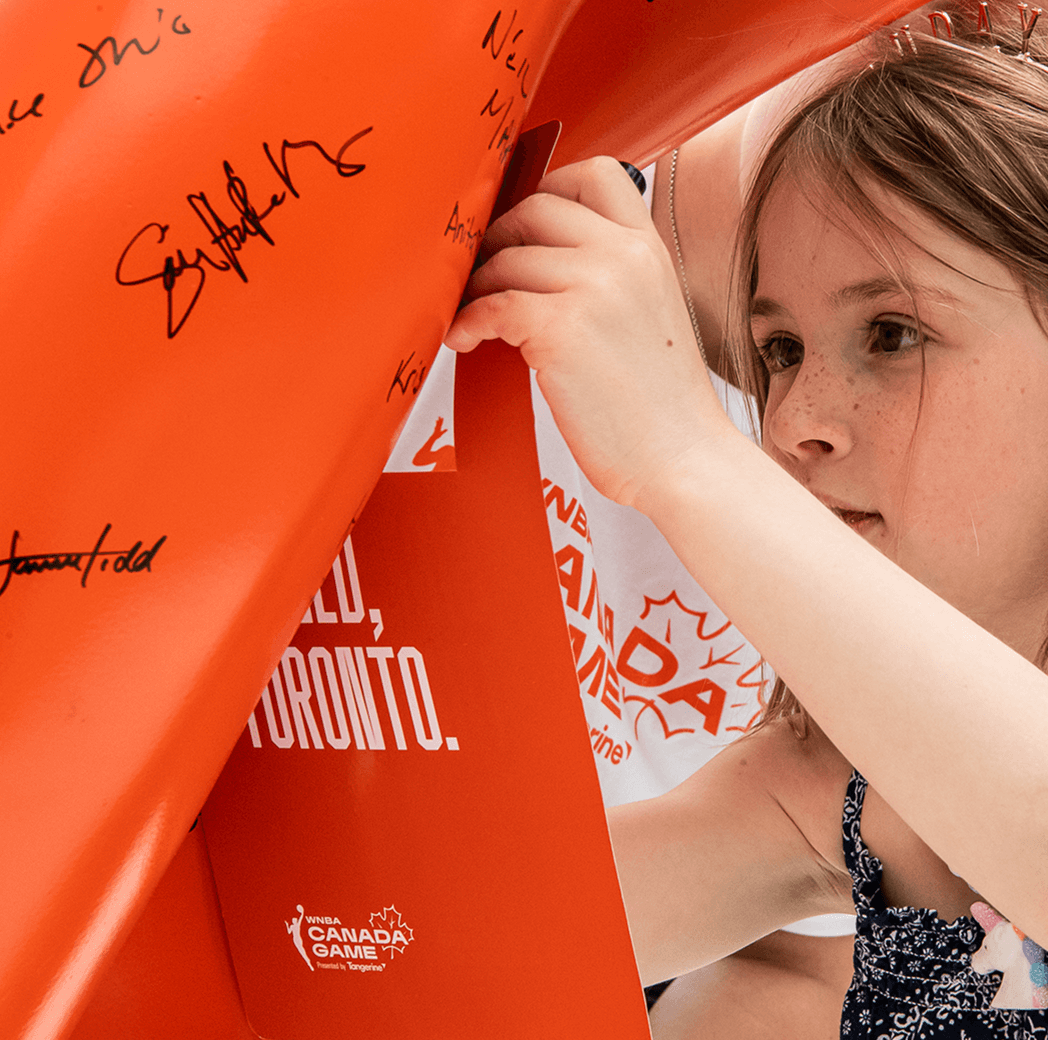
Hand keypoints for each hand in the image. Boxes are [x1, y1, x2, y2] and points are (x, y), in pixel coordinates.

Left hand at [445, 157, 734, 508]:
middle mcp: (624, 256)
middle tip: (484, 274)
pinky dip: (469, 320)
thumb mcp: (653, 314)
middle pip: (537, 207)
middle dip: (499, 238)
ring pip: (508, 258)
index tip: (522, 228)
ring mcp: (594, 288)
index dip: (547, 190)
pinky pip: (494, 303)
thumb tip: (545, 263)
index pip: (594, 175)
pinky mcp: (562, 329)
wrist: (682, 457)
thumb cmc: (661, 404)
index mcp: (650, 248)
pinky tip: (466, 340)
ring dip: (478, 286)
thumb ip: (613, 277)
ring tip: (472, 316)